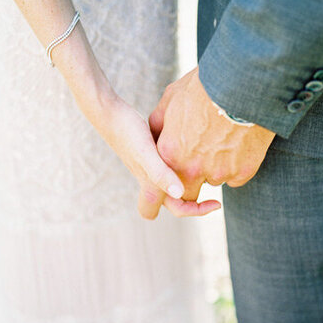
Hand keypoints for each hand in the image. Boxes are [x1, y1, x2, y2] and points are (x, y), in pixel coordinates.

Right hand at [104, 96, 221, 219]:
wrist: (106, 110)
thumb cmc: (126, 131)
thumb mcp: (146, 152)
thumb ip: (160, 174)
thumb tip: (180, 194)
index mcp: (150, 183)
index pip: (172, 210)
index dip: (194, 211)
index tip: (214, 202)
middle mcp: (150, 177)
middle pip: (173, 201)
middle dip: (194, 200)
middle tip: (215, 192)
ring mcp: (150, 164)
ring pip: (173, 182)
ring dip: (190, 180)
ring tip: (208, 169)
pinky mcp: (150, 150)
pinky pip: (171, 164)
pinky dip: (184, 162)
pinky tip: (194, 147)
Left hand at [148, 67, 274, 212]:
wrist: (243, 84)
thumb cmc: (204, 87)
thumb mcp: (171, 99)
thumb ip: (159, 123)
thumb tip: (156, 135)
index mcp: (170, 154)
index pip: (161, 188)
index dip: (168, 185)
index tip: (173, 183)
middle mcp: (191, 169)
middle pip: (189, 197)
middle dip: (193, 188)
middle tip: (201, 169)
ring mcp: (218, 173)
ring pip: (214, 181)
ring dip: (216, 169)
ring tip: (223, 139)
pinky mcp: (243, 172)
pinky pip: (236, 177)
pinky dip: (237, 165)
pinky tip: (239, 143)